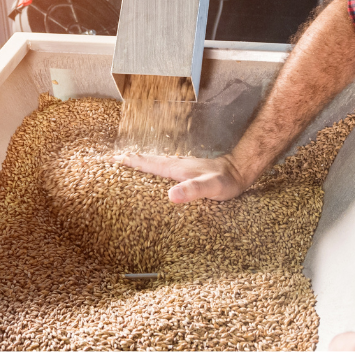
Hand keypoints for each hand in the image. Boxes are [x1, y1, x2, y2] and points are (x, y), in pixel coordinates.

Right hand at [113, 153, 250, 202]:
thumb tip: (171, 195)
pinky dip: (154, 168)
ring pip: (156, 164)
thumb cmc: (226, 182)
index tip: (115, 160)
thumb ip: (193, 190)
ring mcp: (182, 167)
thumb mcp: (211, 187)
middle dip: (131, 160)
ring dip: (141, 163)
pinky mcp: (187, 172)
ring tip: (128, 163)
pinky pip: (165, 168)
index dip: (132, 163)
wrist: (240, 171)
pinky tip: (154, 172)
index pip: (150, 165)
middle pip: (149, 162)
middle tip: (114, 160)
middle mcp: (177, 166)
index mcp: (177, 169)